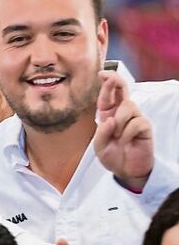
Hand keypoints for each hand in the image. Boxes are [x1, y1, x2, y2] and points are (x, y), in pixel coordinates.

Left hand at [94, 70, 153, 191]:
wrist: (126, 171)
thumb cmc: (113, 156)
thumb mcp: (99, 146)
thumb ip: (101, 133)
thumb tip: (110, 120)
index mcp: (109, 115)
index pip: (109, 96)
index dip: (107, 83)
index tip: (102, 73)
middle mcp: (123, 114)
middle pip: (123, 90)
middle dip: (116, 82)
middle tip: (109, 78)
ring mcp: (135, 119)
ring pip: (128, 107)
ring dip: (119, 121)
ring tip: (118, 136)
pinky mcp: (145, 127)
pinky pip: (136, 123)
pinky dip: (127, 133)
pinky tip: (127, 141)